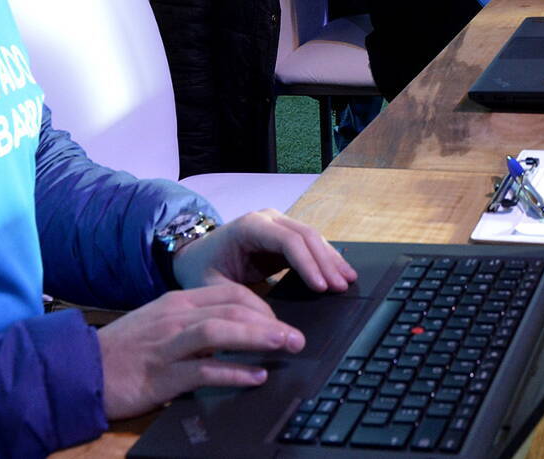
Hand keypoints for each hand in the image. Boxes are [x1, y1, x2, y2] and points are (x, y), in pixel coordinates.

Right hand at [97, 283, 303, 418]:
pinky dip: (234, 371)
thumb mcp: (160, 325)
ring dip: (260, 337)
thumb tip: (236, 330)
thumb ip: (194, 323)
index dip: (263, 305)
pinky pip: (204, 369)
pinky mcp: (161, 375)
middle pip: (233, 307)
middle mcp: (176, 317)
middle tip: (297, 336)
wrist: (78, 370)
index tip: (281, 322)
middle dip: (271, 320)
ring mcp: (168, 345)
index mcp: (178, 302)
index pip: (231, 293)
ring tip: (287, 347)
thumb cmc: (123, 351)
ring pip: (222, 331)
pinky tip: (256, 376)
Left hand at [172, 209, 357, 292]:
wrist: (194, 255)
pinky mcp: (284, 236)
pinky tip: (340, 273)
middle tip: (343, 286)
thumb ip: (238, 303)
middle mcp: (267, 218)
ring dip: (331, 259)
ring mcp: (278, 224)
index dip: (308, 264)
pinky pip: (310, 245)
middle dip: (326, 262)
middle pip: (306, 235)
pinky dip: (325, 259)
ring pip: (313, 237)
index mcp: (249, 226)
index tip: (322, 287)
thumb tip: (270, 324)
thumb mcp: (210, 288)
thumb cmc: (200, 270)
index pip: (288, 241)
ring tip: (349, 280)